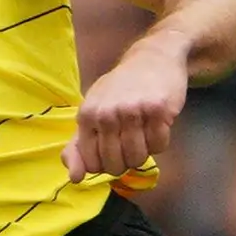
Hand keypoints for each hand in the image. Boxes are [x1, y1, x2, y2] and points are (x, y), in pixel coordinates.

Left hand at [66, 38, 188, 179]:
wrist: (153, 57)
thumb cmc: (121, 88)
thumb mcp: (93, 111)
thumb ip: (79, 145)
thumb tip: (75, 178)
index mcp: (87, 115)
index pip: (93, 163)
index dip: (105, 164)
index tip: (113, 148)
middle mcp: (107, 114)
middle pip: (116, 164)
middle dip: (126, 160)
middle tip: (130, 140)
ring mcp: (133, 111)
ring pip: (139, 157)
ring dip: (144, 151)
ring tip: (144, 131)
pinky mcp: (158, 110)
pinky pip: (160, 145)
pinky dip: (161, 141)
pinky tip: (157, 124)